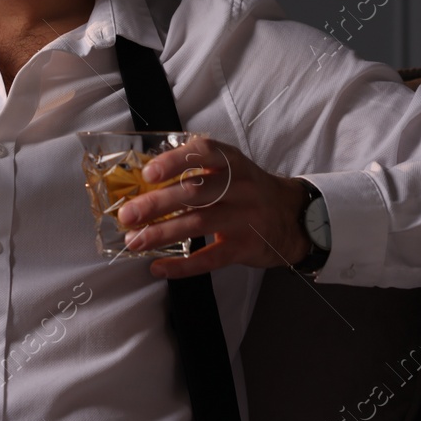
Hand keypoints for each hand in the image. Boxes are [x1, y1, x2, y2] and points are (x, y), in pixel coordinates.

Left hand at [113, 135, 311, 277]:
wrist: (293, 217)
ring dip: (162, 234)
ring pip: (198, 224)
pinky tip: (159, 267)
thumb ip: (197, 171)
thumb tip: (144, 183)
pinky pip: (210, 258)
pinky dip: (182, 266)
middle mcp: (240, 187)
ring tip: (134, 241)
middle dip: (156, 204)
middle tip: (127, 214)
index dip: (174, 161)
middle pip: (194, 192)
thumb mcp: (232, 170)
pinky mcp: (245, 247)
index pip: (203, 152)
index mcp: (232, 162)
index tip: (148, 172)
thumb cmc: (248, 190)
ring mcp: (244, 218)